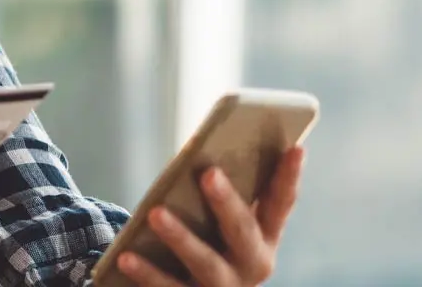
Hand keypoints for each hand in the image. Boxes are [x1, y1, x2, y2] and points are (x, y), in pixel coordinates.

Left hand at [117, 146, 305, 285]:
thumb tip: (199, 154)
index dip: (289, 177)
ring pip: (205, 263)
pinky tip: (126, 256)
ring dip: (181, 237)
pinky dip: (146, 273)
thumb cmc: (206, 240)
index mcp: (264, 238)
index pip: (281, 204)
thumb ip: (218, 195)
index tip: (295, 147)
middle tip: (208, 173)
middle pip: (243, 232)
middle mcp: (252, 265)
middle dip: (227, 203)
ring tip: (156, 213)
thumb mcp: (218, 221)